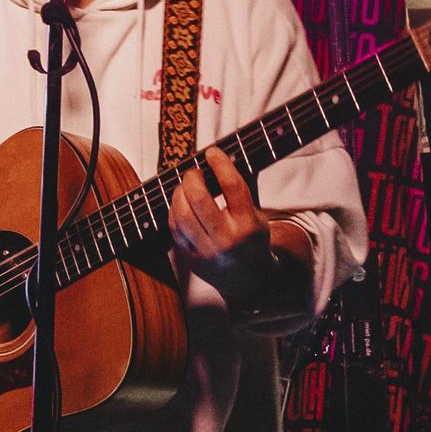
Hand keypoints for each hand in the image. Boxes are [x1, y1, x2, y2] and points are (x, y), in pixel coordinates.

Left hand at [168, 146, 271, 299]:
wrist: (248, 280)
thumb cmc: (251, 238)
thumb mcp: (256, 215)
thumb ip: (241, 190)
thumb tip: (223, 157)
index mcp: (248, 224)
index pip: (232, 186)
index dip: (220, 164)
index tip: (212, 152)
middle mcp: (227, 238)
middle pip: (200, 199)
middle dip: (192, 178)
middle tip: (193, 171)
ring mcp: (206, 250)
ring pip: (182, 214)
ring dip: (179, 193)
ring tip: (185, 186)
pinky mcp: (190, 257)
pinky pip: (174, 228)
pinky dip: (174, 210)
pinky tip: (180, 204)